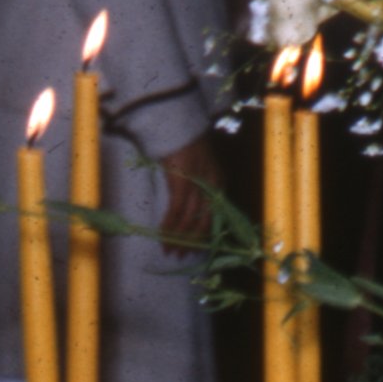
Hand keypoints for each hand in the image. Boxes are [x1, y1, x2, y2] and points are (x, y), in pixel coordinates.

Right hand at [158, 134, 222, 254]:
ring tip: (169, 250)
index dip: (203, 233)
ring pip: (188, 221)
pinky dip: (169, 226)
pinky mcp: (181, 186)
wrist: (179, 126)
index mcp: (219, 182)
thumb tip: (188, 206)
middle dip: (191, 241)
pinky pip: (176, 212)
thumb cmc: (186, 144)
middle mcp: (212, 187)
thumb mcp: (199, 165)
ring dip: (177, 238)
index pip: (213, 215)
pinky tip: (163, 236)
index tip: (195, 247)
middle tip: (180, 255)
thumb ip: (198, 184)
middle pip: (203, 222)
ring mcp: (197, 187)